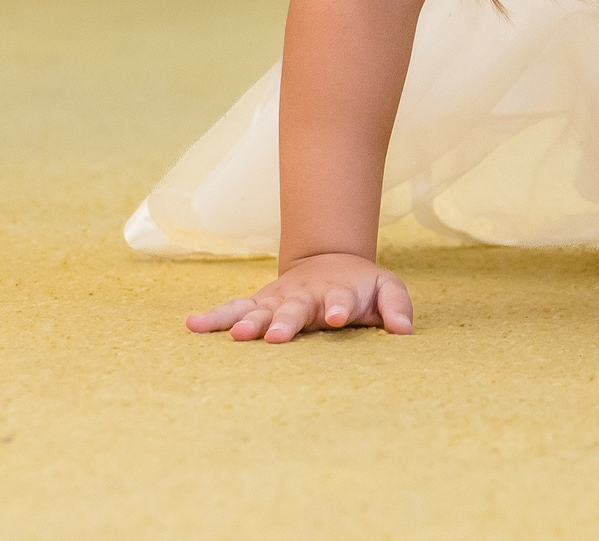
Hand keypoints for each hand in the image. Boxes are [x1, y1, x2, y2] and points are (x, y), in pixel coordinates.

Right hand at [188, 253, 413, 339]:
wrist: (329, 262)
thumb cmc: (361, 286)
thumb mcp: (387, 288)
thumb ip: (397, 307)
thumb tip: (405, 331)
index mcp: (339, 292)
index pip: (340, 299)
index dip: (339, 307)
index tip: (336, 317)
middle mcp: (305, 295)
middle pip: (294, 309)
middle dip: (284, 322)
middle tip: (272, 337)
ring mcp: (278, 299)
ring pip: (259, 309)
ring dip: (246, 322)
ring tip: (233, 336)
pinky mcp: (258, 303)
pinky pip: (234, 309)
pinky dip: (214, 317)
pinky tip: (193, 324)